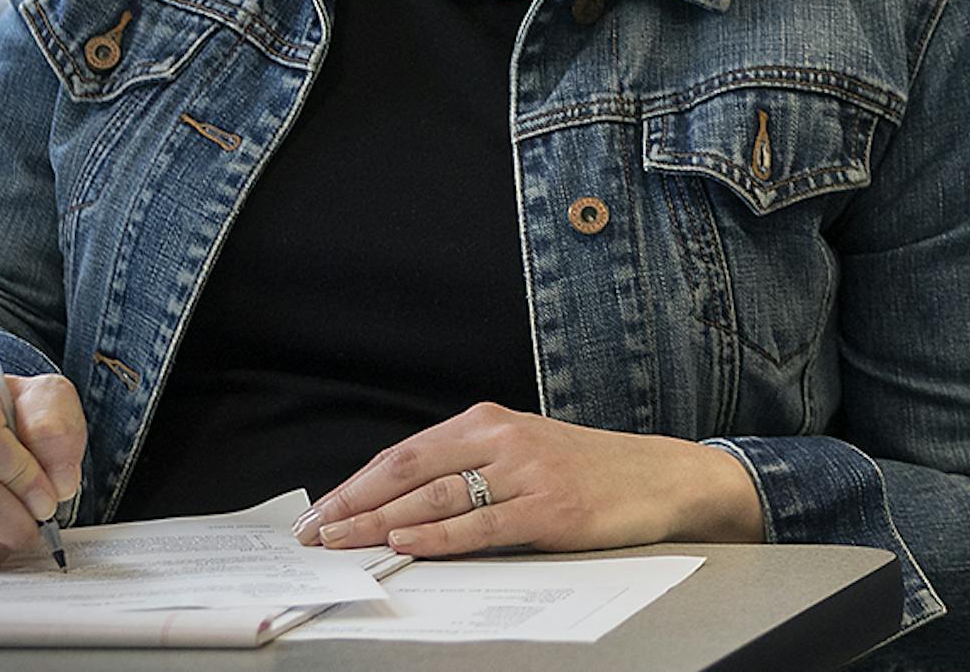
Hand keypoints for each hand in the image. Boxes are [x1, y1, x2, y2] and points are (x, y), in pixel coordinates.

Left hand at [297, 403, 763, 556]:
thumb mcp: (520, 452)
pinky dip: (438, 537)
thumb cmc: (582, 469)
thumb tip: (394, 504)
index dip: (355, 484)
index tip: (317, 513)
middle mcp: (502, 438)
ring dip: (382, 523)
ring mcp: (527, 472)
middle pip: (410, 472)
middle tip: (313, 534)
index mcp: (488, 421)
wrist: (656, 476)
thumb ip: (466, 468)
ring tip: (343, 543)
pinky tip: (407, 547)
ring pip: (437, 497)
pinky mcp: (549, 507)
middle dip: (354, 504)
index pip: (405, 454)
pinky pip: (482, 524)